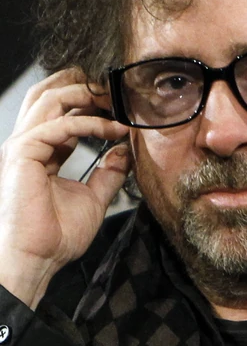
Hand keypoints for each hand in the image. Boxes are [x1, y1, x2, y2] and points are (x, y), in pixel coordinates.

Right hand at [0, 68, 130, 308]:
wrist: (38, 259)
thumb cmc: (56, 236)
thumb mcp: (94, 198)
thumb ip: (108, 172)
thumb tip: (124, 151)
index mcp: (45, 151)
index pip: (64, 111)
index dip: (93, 103)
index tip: (123, 106)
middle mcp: (31, 143)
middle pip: (50, 93)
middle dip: (84, 86)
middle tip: (117, 92)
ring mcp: (24, 145)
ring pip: (49, 98)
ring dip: (85, 94)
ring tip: (115, 101)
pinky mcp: (23, 152)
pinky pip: (59, 125)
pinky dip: (89, 123)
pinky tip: (111, 129)